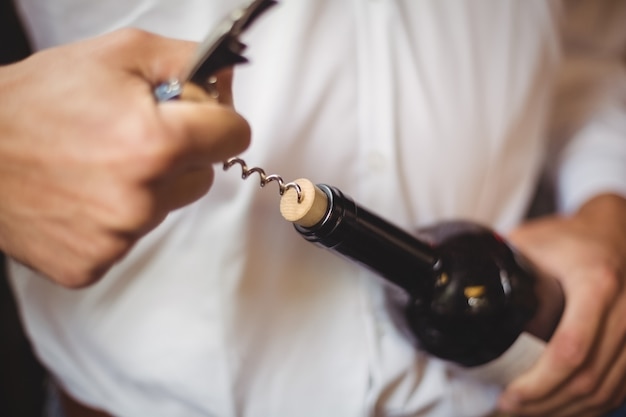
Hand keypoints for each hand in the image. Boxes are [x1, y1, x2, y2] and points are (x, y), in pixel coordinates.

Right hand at [0, 29, 250, 286]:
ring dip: (147, 187)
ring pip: (167, 207)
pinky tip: (82, 195)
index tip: (197, 119)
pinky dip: (115, 218)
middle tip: (131, 137)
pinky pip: (131, 237)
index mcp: (156, 144)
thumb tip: (225, 82)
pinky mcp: (93, 263)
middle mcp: (142, 198)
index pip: (235, 136)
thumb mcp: (118, 54)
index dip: (217, 120)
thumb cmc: (32, 102)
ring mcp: (118, 237)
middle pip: (204, 176)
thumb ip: (187, 62)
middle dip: (180, 155)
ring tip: (97, 164)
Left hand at [498, 194, 625, 415]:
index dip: (539, 381)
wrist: (615, 232)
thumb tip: (469, 292)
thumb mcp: (533, 241)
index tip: (509, 394)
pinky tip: (561, 407)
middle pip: (588, 377)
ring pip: (606, 390)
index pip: (570, 348)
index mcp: (596, 284)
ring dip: (566, 410)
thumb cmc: (570, 238)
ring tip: (528, 411)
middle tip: (511, 408)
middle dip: (546, 402)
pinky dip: (591, 405)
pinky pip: (620, 388)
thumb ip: (504, 266)